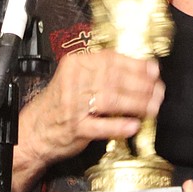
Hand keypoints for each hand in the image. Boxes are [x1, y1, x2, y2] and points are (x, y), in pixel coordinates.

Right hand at [11, 50, 164, 191]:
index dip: (136, 65)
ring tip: (152, 107)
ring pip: (111, 99)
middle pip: (114, 79)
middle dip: (142, 85)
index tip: (154, 70)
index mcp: (76, 64)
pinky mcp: (74, 127)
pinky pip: (101, 126)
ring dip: (136, 103)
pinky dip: (119, 125)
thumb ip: (102, 72)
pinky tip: (133, 125)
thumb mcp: (76, 79)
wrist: (33, 131)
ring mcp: (73, 105)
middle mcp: (73, 81)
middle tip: (159, 91)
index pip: (111, 60)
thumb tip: (142, 68)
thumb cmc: (61, 103)